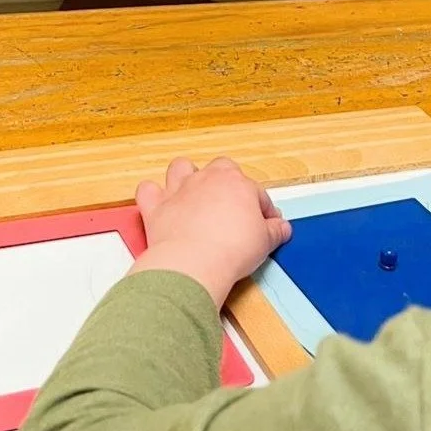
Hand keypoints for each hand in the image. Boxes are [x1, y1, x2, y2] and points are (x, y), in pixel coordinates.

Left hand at [128, 157, 291, 307]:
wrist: (194, 263)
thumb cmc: (230, 250)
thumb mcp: (265, 242)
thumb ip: (275, 231)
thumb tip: (282, 228)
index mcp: (238, 184)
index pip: (256, 192)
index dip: (264, 210)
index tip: (267, 224)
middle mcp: (208, 179)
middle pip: (221, 168)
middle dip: (228, 181)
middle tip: (233, 206)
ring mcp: (180, 190)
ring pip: (181, 167)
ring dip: (187, 176)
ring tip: (195, 193)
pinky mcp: (157, 207)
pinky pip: (148, 190)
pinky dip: (152, 194)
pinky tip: (160, 202)